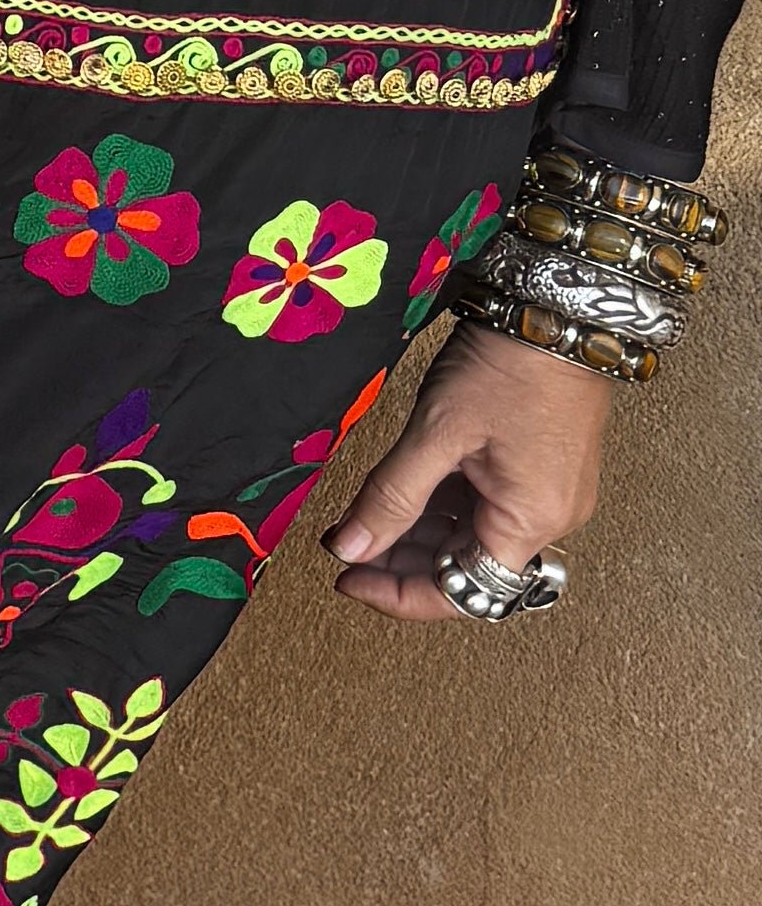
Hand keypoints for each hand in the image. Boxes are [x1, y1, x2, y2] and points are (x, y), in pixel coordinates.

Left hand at [321, 320, 611, 621]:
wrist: (557, 309)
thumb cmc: (510, 366)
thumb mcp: (436, 432)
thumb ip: (391, 496)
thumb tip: (351, 548)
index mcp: (529, 521)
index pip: (459, 594)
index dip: (398, 596)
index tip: (348, 578)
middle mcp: (548, 518)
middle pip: (465, 569)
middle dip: (400, 562)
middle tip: (347, 545)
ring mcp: (546, 493)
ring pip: (470, 537)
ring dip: (417, 534)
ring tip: (364, 514)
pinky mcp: (538, 468)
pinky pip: (484, 505)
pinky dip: (440, 505)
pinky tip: (402, 491)